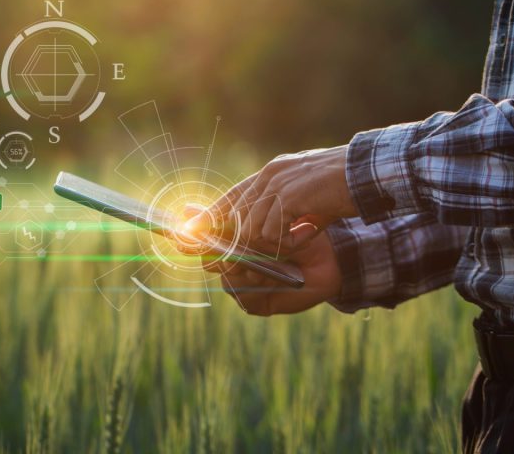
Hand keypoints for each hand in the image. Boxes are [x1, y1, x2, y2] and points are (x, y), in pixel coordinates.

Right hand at [178, 205, 341, 314]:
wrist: (329, 257)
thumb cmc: (296, 232)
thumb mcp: (261, 217)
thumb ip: (225, 215)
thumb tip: (184, 210)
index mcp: (227, 246)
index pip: (199, 245)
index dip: (191, 240)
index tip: (185, 232)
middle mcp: (230, 268)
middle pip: (209, 262)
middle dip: (224, 249)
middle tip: (240, 240)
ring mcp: (241, 287)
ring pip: (226, 278)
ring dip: (247, 265)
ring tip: (268, 257)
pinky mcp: (255, 303)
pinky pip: (243, 295)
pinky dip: (258, 282)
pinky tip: (274, 274)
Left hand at [183, 146, 355, 252]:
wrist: (370, 174)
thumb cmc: (343, 189)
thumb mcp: (307, 198)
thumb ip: (280, 208)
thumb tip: (257, 234)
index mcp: (273, 173)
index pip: (232, 198)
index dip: (211, 218)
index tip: (191, 235)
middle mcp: (270, 176)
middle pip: (234, 218)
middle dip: (237, 244)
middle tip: (252, 255)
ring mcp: (277, 184)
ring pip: (251, 231)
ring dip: (274, 244)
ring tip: (303, 237)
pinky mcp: (287, 197)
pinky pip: (272, 235)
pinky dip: (289, 243)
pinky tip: (310, 233)